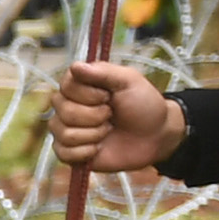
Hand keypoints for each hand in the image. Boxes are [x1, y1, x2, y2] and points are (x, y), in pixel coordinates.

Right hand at [51, 59, 183, 175]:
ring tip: (108, 130)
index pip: (65, 86)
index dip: (87, 94)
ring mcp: (67, 129)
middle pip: (63, 110)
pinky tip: (99, 147)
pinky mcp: (70, 151)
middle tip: (111, 115)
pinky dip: (85, 152)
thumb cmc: (144, 105)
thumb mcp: (129, 81)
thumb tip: (75, 66)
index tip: (107, 96)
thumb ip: (103, 72)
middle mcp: (68, 105)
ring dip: (93, 134)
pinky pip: (64, 153)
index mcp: (80, 84)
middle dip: (93, 116)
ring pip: (63, 133)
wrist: (156, 135)